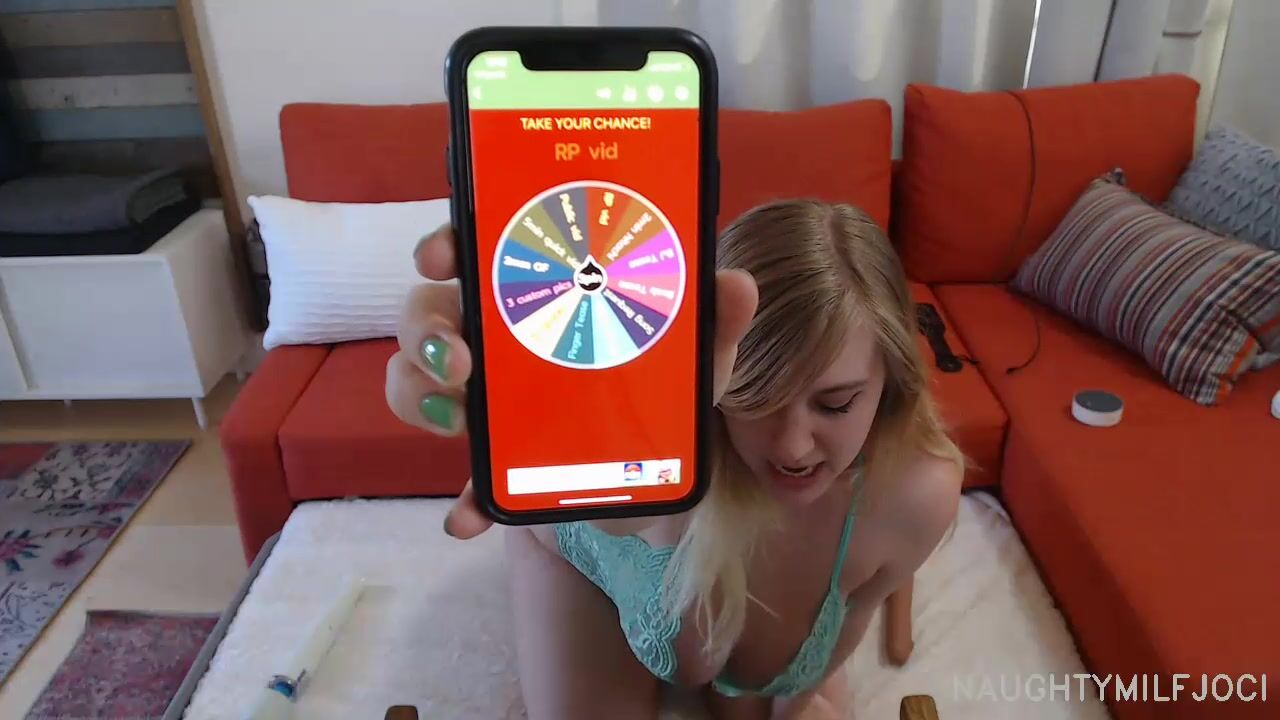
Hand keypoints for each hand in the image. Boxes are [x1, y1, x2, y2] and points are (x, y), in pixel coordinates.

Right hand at [385, 224, 758, 538]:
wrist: (657, 479)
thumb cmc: (663, 395)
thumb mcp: (694, 359)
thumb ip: (711, 324)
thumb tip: (736, 285)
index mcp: (539, 294)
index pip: (478, 248)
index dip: (447, 242)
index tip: (443, 255)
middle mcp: (496, 338)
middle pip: (426, 312)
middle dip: (426, 330)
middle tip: (461, 360)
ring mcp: (482, 399)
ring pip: (414, 381)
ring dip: (422, 398)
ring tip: (460, 425)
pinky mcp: (488, 462)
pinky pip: (459, 476)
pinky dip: (464, 498)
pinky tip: (470, 518)